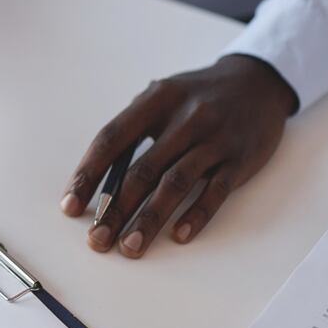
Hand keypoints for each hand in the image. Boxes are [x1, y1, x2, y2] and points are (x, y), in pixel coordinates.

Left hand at [60, 54, 297, 257]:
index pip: (112, 139)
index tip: (71, 204)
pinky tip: (179, 235)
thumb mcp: (162, 98)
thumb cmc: (196, 96)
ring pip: (175, 184)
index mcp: (156, 100)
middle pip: (142, 169)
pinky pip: (216, 190)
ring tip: (129, 246)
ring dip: (150, 219)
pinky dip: (197, 214)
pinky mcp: (241, 158)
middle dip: (116, 208)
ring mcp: (215, 139)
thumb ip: (133, 129)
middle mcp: (185, 118)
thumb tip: (98, 176)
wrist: (257, 81)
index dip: (89, 173)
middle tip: (97, 237)